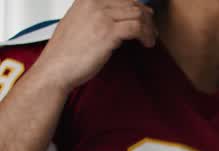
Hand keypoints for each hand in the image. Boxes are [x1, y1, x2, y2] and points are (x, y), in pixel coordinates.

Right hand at [32, 0, 156, 93]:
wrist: (56, 67)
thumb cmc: (67, 51)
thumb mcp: (79, 23)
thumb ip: (97, 16)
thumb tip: (121, 15)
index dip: (138, 8)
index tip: (146, 18)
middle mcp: (94, 3)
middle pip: (133, 4)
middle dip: (147, 19)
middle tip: (152, 32)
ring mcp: (101, 16)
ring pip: (138, 15)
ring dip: (149, 28)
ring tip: (149, 40)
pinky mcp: (108, 32)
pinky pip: (137, 27)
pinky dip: (146, 36)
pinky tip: (146, 44)